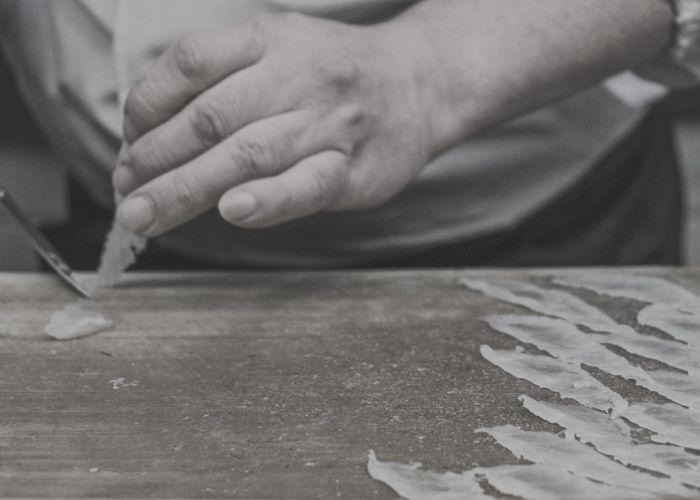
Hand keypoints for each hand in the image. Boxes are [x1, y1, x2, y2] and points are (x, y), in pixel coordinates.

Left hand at [114, 13, 437, 235]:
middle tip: (125, 196)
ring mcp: (328, 123)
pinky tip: (232, 212)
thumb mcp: (279, 49)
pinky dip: (268, 200)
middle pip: (210, 118)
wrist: (419, 83)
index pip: (190, 63)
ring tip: (145, 216)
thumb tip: (148, 134)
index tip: (129, 147)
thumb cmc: (334, 76)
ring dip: (187, 188)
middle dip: (154, 161)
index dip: (145, 107)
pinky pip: (307, 184)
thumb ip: (222, 80)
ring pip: (248, 154)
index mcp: (270, 39)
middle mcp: (297, 75)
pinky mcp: (354, 169)